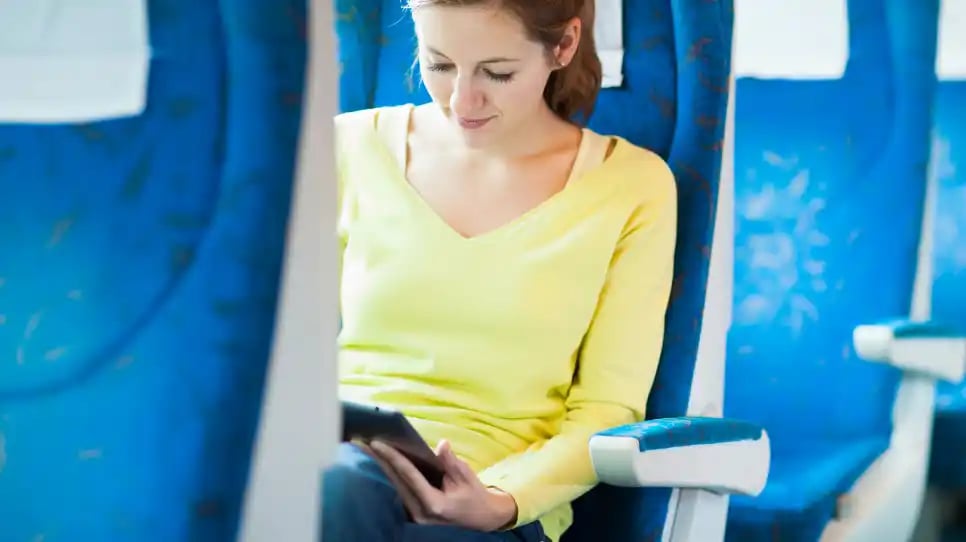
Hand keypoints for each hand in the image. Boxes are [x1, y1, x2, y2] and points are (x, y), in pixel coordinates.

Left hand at [357, 439, 517, 531]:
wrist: (482, 519)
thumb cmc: (475, 496)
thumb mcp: (467, 476)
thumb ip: (451, 461)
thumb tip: (440, 444)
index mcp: (435, 504)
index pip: (409, 476)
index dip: (393, 457)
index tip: (377, 443)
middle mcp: (421, 513)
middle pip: (395, 483)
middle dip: (379, 461)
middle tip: (363, 443)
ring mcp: (416, 517)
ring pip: (393, 489)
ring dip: (381, 469)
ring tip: (367, 451)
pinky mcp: (414, 516)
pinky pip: (398, 494)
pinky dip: (389, 477)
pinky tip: (380, 464)